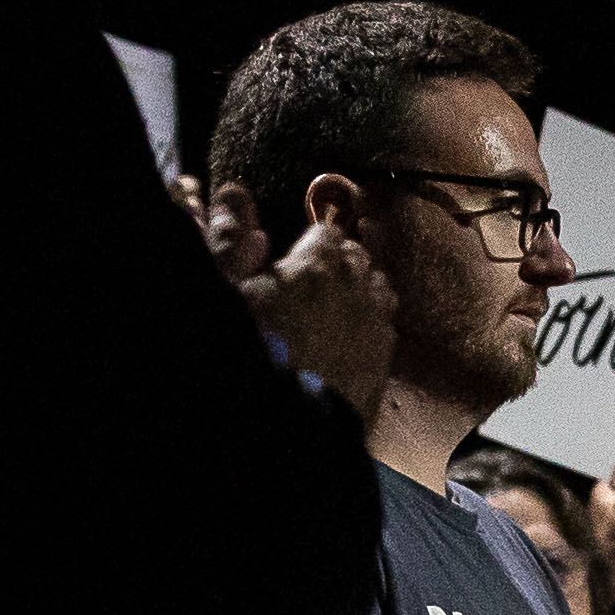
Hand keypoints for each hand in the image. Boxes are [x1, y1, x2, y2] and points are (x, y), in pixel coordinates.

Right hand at [190, 174, 396, 417]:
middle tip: (313, 277)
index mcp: (318, 262)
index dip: (313, 239)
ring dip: (360, 289)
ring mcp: (376, 324)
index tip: (300, 250)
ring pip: (378, 288)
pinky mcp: (385, 361)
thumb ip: (229, 238)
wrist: (290, 421)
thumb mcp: (228, 289)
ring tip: (334, 305)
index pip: (326, 231)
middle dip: (339, 260)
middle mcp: (357, 286)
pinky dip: (370, 322)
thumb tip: (232, 192)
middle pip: (357, 257)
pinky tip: (351, 337)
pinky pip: (385, 326)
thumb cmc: (253, 348)